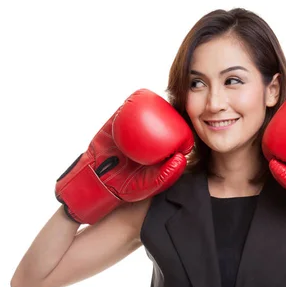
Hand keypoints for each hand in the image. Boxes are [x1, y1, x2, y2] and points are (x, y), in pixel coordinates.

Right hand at [55, 89, 193, 223]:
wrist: (98, 184)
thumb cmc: (126, 188)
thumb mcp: (150, 185)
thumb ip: (167, 174)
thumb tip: (183, 157)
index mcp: (157, 152)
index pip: (172, 137)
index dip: (181, 129)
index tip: (187, 124)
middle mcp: (145, 140)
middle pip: (159, 122)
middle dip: (168, 111)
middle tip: (173, 107)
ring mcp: (129, 131)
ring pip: (141, 113)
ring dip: (151, 102)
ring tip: (158, 98)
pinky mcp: (114, 126)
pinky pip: (122, 112)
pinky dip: (129, 104)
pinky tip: (137, 99)